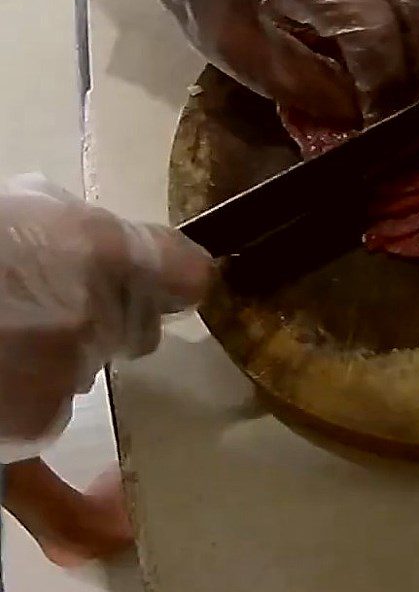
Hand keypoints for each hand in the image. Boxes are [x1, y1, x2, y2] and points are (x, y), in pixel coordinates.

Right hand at [0, 175, 209, 447]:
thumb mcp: (25, 205)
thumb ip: (85, 228)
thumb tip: (114, 249)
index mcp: (101, 251)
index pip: (188, 275)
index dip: (178, 278)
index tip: (171, 282)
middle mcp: (97, 317)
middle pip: (138, 326)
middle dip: (108, 317)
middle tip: (47, 304)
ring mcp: (66, 376)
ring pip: (88, 370)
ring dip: (58, 358)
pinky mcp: (31, 426)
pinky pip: (52, 422)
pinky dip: (34, 415)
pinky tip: (15, 404)